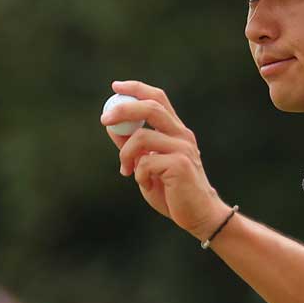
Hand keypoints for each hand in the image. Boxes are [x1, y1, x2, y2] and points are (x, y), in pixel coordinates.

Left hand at [102, 80, 228, 239]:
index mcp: (177, 131)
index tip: (116, 87)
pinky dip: (139, 175)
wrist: (199, 215)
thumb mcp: (148, 165)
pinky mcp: (180, 164)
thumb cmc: (173, 192)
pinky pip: (145, 162)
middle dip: (124, 109)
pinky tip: (147, 185)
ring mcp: (183, 148)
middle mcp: (182, 135)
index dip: (136, 89)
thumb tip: (112, 127)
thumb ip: (134, 147)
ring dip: (125, 154)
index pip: (158, 99)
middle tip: (104, 119)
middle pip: (151, 107)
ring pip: (141, 137)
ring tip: (126, 171)